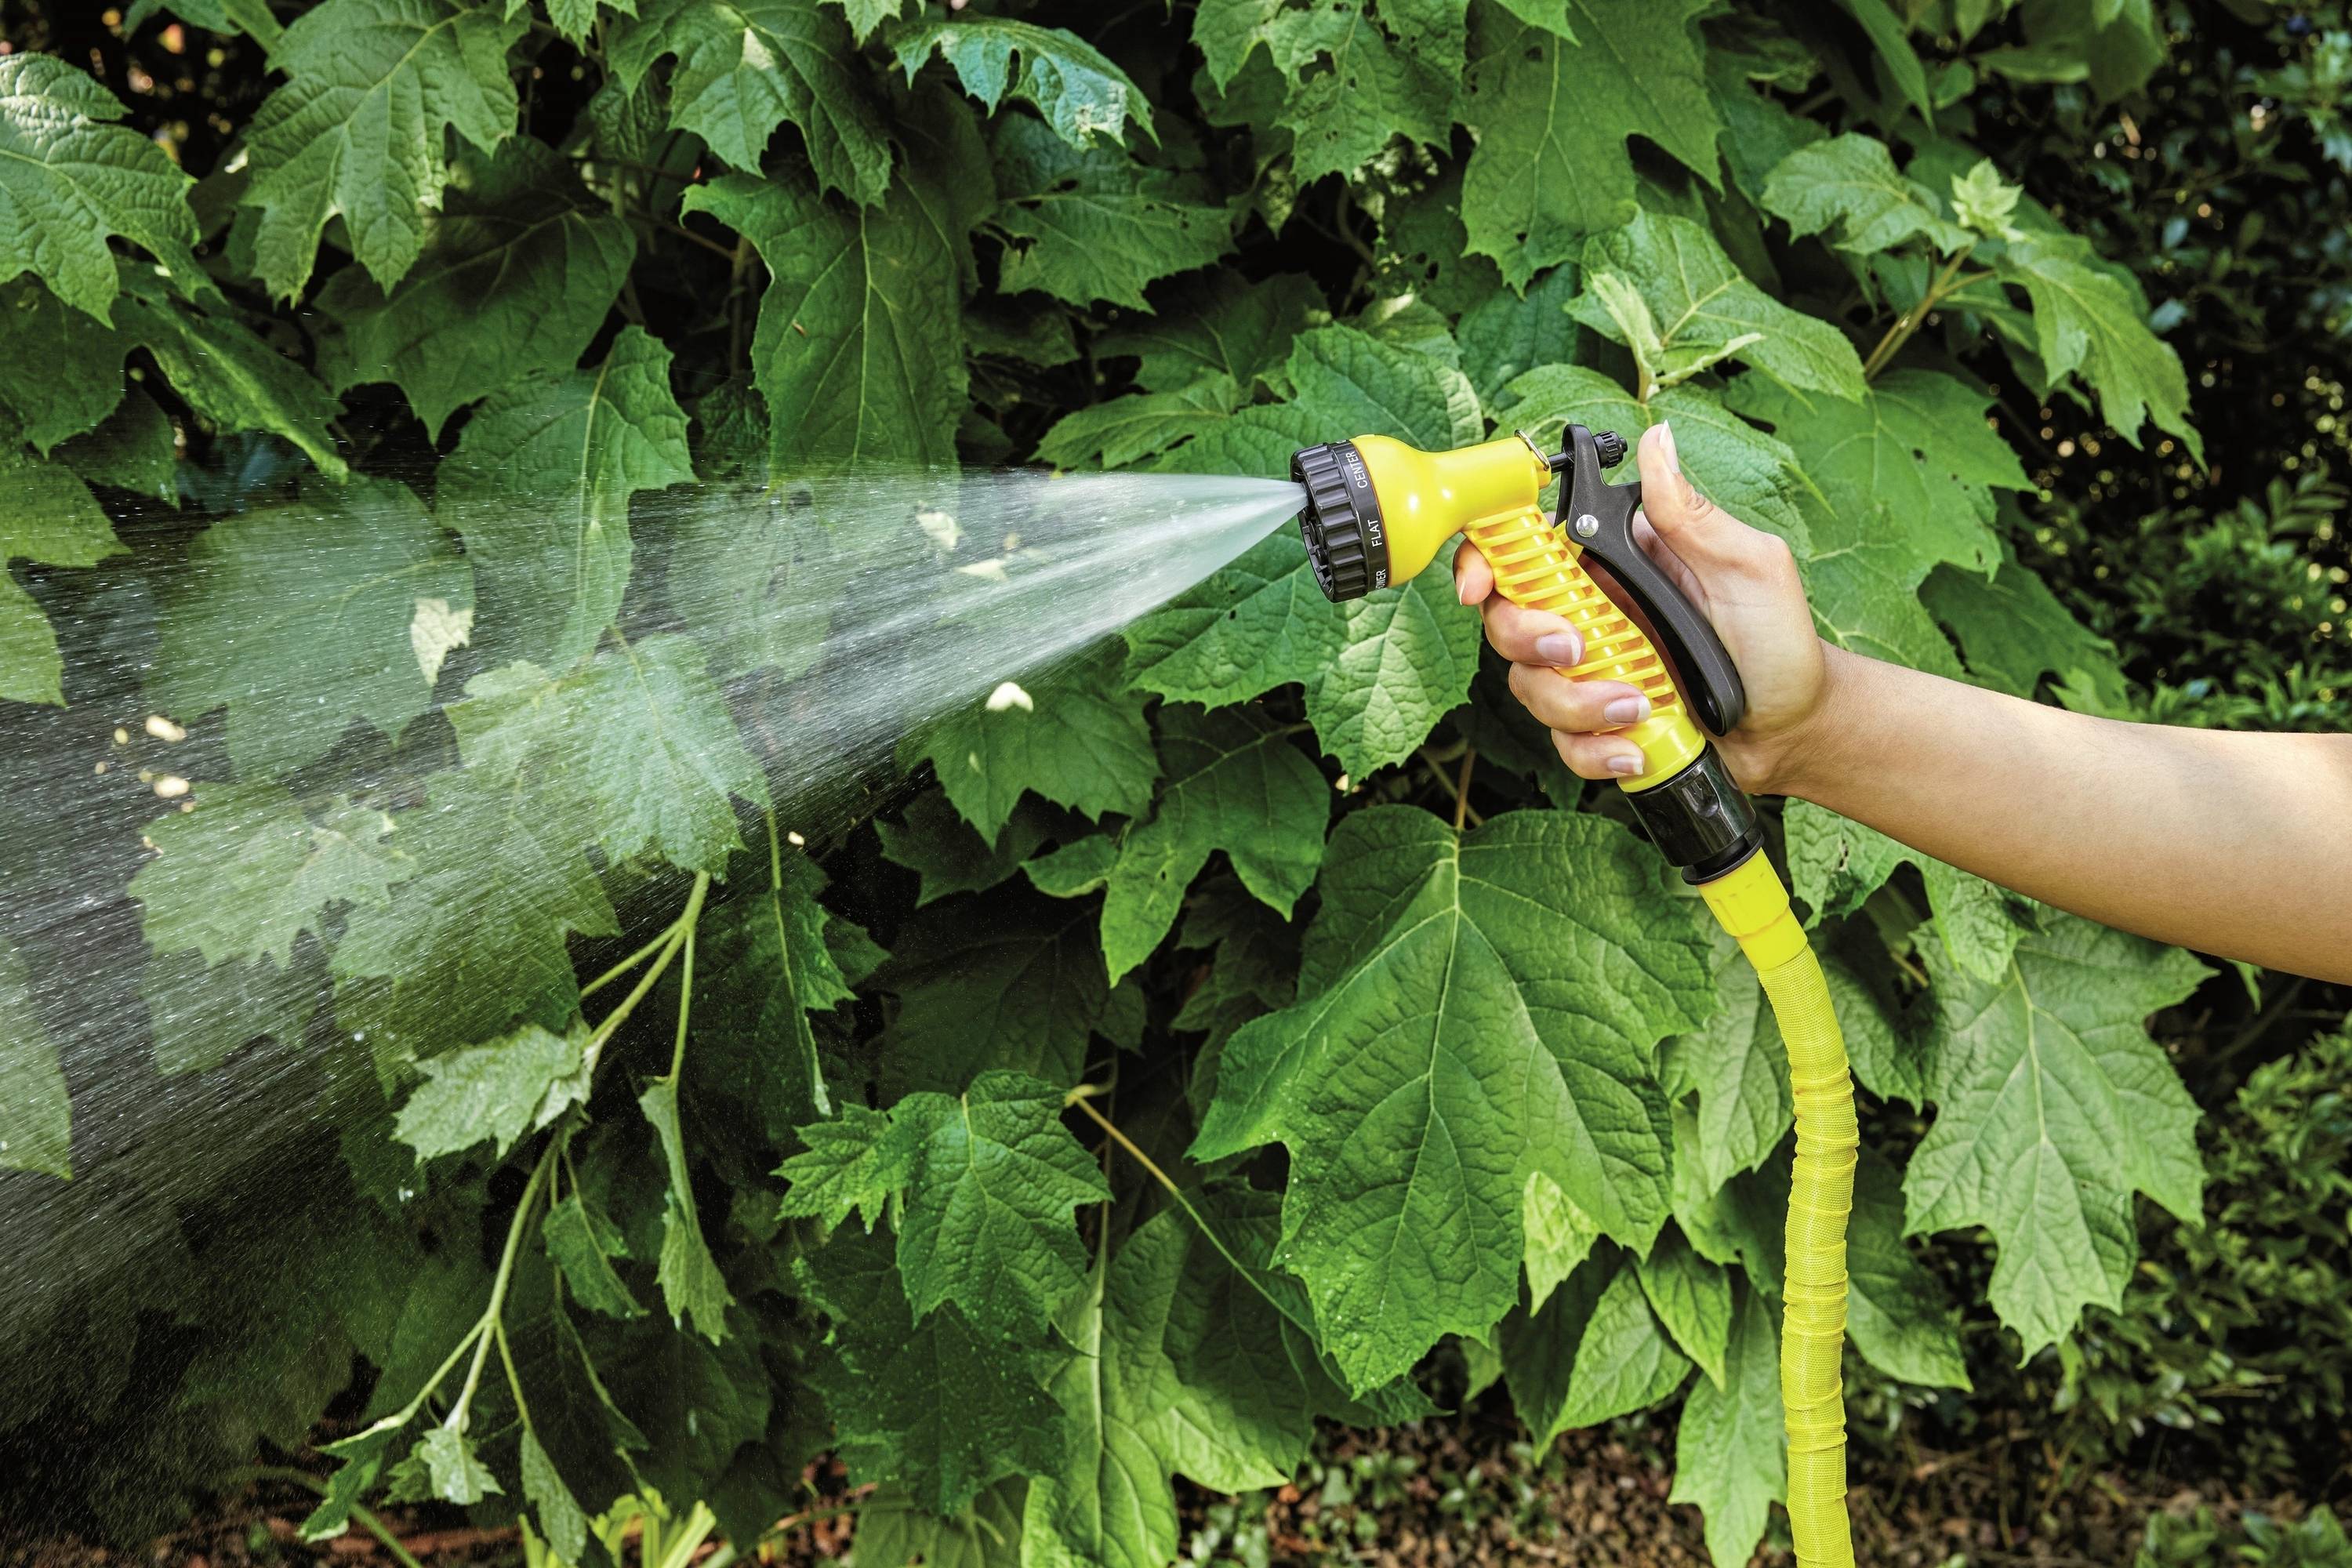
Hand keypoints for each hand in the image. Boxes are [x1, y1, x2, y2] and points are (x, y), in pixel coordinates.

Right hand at [1453, 421, 1830, 793]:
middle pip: (1508, 619)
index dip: (1487, 559)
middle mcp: (1592, 613)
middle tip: (1579, 649)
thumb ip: (1691, 513)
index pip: (1528, 547)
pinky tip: (1636, 745)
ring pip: (1529, 686)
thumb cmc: (1778, 642)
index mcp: (1616, 563)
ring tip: (1639, 706)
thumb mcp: (1747, 566)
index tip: (1481, 584)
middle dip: (1530, 639)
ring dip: (1577, 702)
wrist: (1795, 728)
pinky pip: (1561, 742)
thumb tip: (1656, 441)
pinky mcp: (1597, 725)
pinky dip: (1595, 750)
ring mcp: (1590, 671)